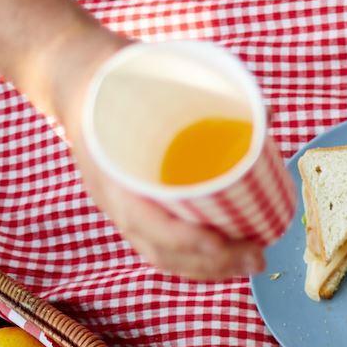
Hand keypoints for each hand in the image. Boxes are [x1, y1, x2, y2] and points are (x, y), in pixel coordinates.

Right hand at [43, 29, 264, 280]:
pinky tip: (222, 260)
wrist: (79, 81)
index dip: (189, 242)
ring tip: (249, 263)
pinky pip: (159, 246)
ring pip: (162, 255)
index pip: (149, 223)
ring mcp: (119, 207)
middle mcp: (114, 197)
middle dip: (212, 263)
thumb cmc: (121, 79)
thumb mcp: (157, 78)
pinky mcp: (130, 209)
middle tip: (258, 258)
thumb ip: (211, 93)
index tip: (227, 243)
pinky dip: (191, 259)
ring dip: (207, 269)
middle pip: (162, 250)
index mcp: (114, 169)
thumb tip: (268, 114)